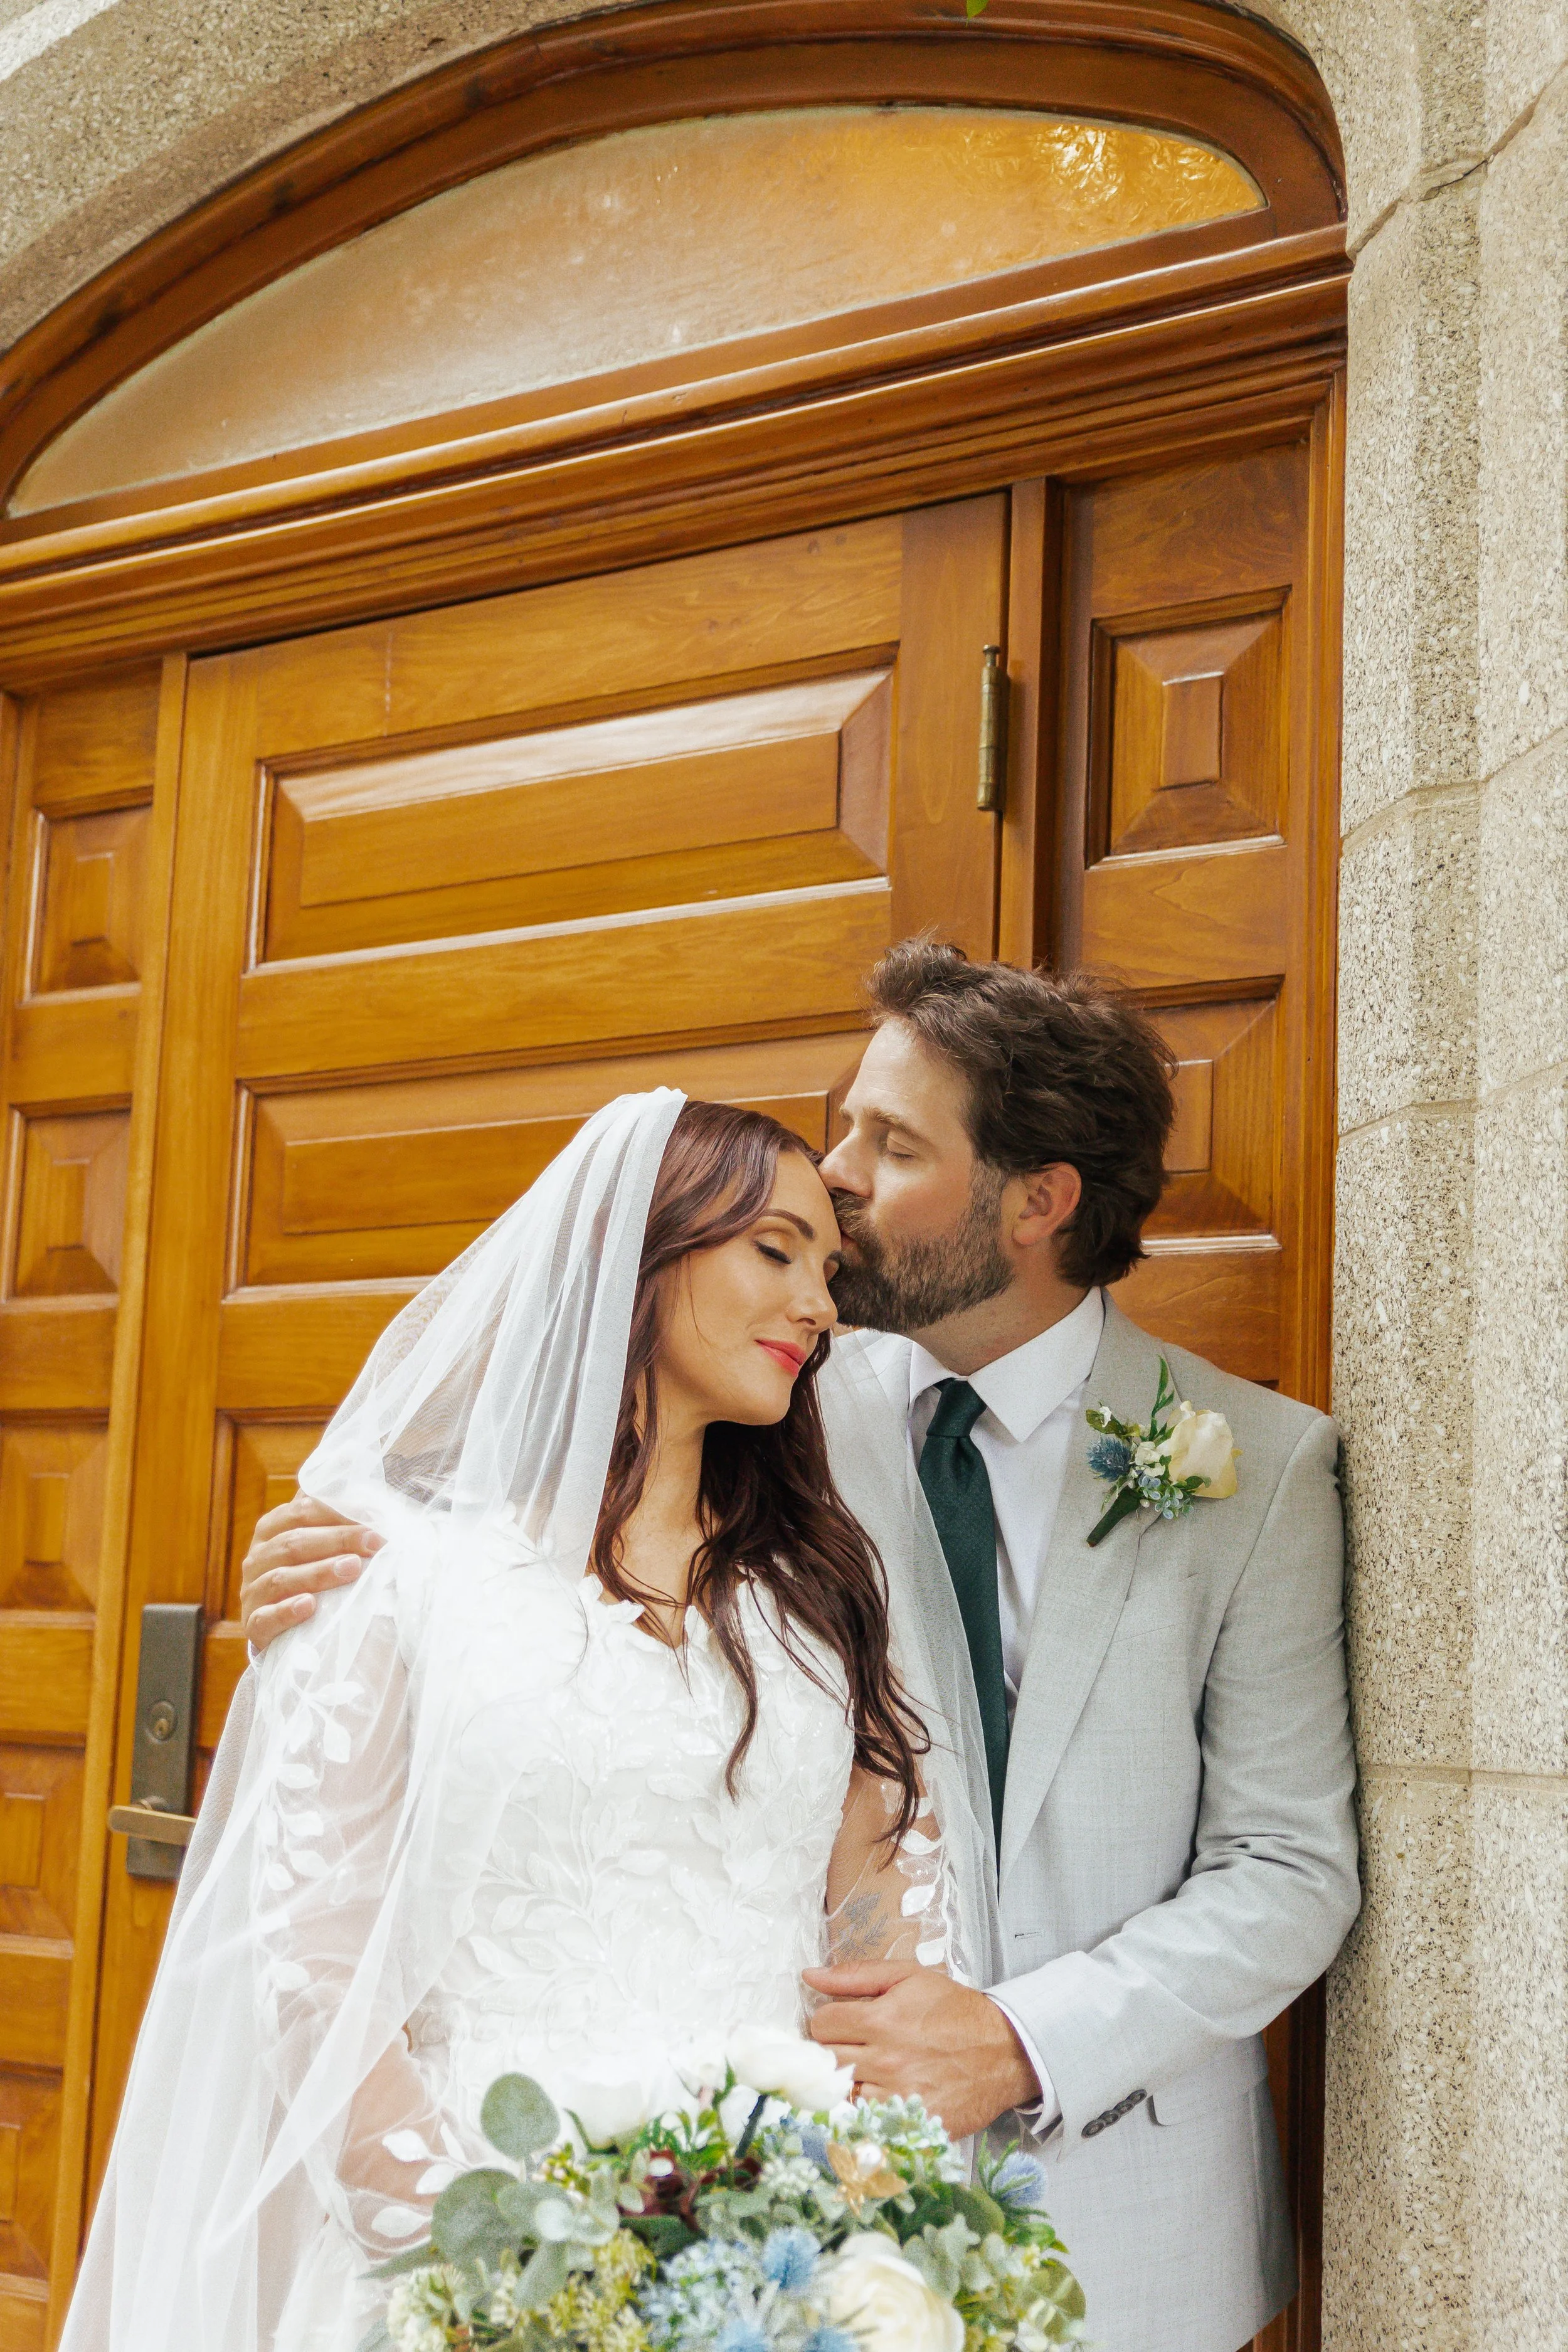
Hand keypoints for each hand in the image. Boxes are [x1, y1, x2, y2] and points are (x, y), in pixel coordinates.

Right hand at [240, 1493, 382, 1649]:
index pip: (301, 1512)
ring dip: (319, 1573)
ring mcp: (252, 1592)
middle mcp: (258, 1557)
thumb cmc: (309, 1572)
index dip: (338, 1512)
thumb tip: (353, 1471)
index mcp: (272, 1528)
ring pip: (282, 1578)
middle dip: (338, 1540)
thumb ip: (329, 1511)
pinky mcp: (254, 1625)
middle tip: (374, 1543)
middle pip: (294, 1543)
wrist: (285, 1626)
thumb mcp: (318, 1540)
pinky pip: (265, 1618)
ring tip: (353, 1569)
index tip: (376, 1520)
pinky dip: (287, 1611)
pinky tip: (310, 1606)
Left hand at [803, 1961, 1039, 2138]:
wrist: (1003, 2051)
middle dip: (834, 2049)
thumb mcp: (908, 1976)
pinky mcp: (910, 2123)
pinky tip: (880, 2093)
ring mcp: (897, 2097)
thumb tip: (809, 1976)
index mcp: (881, 2020)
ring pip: (842, 2091)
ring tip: (869, 2069)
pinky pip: (866, 2119)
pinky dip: (866, 2107)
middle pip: (826, 2060)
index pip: (821, 2024)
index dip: (829, 2020)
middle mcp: (885, 2061)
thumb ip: (855, 1974)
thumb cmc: (953, 2010)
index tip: (844, 2022)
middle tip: (853, 2045)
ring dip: (849, 2080)